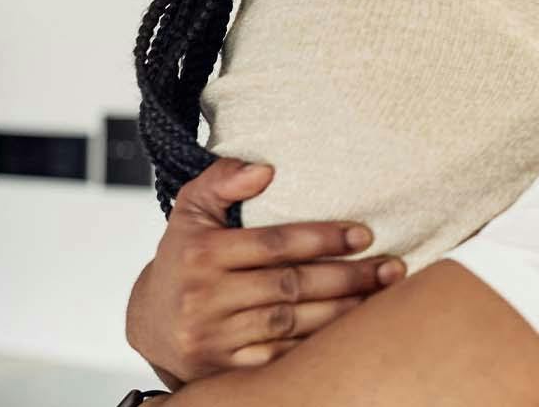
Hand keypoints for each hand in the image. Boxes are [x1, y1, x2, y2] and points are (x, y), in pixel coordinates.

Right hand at [126, 158, 405, 387]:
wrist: (148, 321)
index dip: (323, 238)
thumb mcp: (191, 209)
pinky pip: (277, 356)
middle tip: (390, 267)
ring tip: (380, 295)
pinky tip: (347, 330)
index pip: (273, 243)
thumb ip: (222, 180)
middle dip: (346, 276)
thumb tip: (265, 169)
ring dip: (341, 311)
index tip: (365, 234)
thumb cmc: (184, 255)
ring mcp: (213, 337)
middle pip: (289, 285)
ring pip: (289, 323)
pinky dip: (314, 344)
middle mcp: (204, 298)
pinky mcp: (221, 369)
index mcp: (201, 254)